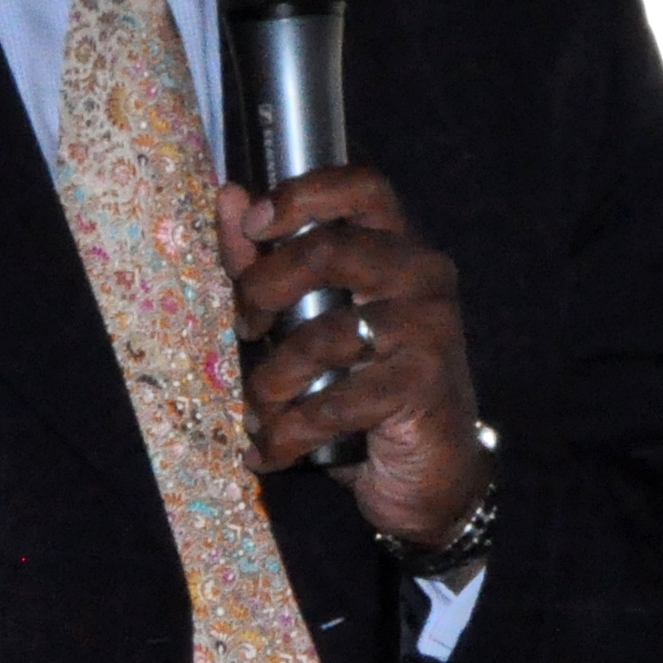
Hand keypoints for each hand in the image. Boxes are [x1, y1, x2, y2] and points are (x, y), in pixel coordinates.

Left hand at [217, 167, 494, 551]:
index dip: (302, 194)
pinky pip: (333, 402)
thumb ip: (268, 260)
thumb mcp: (309, 320)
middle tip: (244, 330)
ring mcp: (430, 329)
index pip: (362, 186)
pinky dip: (289, 433)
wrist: (432, 476)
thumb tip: (230, 196)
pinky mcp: (423, 384)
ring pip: (321, 336)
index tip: (253, 224)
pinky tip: (273, 452)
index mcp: (398, 246)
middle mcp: (423, 275)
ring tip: (258, 413)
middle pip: (328, 250)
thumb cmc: (364, 386)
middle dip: (263, 290)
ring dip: (270, 383)